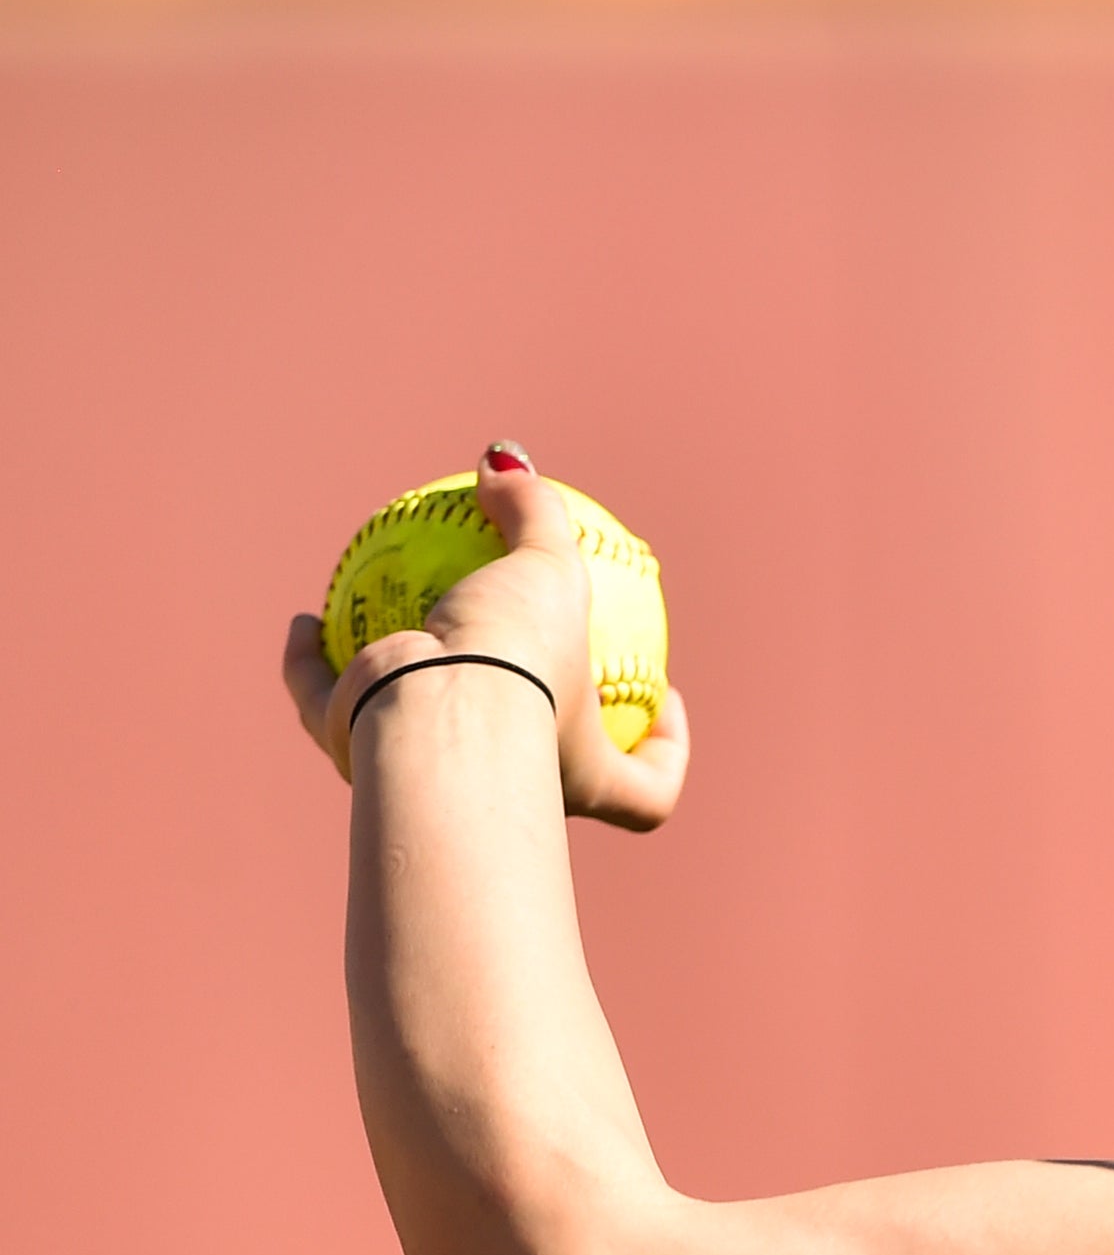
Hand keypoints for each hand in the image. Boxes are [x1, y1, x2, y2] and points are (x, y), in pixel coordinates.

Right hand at [283, 443, 688, 831]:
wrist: (436, 716)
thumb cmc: (519, 662)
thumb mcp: (550, 573)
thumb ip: (538, 515)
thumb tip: (507, 465)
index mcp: (580, 771)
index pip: (647, 789)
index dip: (668, 747)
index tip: (665, 693)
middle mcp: (501, 778)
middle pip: (523, 768)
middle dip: (517, 724)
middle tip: (508, 652)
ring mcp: (426, 772)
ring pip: (411, 743)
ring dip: (398, 697)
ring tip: (380, 633)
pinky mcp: (355, 751)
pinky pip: (324, 709)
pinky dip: (308, 669)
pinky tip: (303, 625)